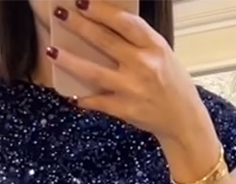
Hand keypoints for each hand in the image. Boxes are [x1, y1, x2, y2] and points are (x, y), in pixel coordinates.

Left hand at [48, 0, 209, 145]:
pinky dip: (83, 98)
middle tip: (60, 14)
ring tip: (52, 51)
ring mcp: (132, 88)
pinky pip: (98, 102)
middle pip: (104, 41)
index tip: (82, 2)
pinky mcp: (125, 110)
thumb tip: (107, 25)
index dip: (101, 11)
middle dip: (79, 26)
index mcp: (154, 46)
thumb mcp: (162, 54)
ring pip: (94, 72)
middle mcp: (143, 65)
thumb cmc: (172, 84)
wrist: (183, 121)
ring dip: (70, 61)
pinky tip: (70, 95)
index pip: (124, 22)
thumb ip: (139, 41)